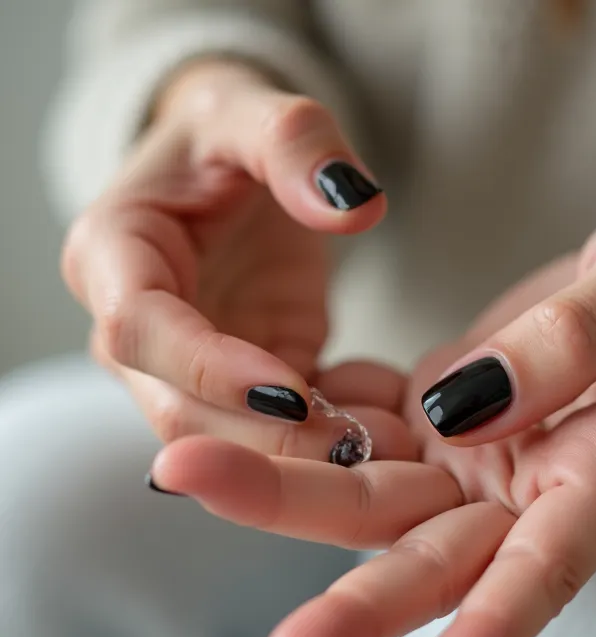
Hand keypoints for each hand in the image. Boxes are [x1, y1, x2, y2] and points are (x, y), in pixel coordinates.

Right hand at [61, 59, 409, 461]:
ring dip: (292, 457)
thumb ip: (297, 144)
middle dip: (260, 438)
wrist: (227, 174)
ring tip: (375, 453)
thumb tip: (354, 206)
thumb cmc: (225, 138)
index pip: (140, 329)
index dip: (209, 368)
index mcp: (112, 254)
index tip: (290, 391)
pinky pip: (268, 432)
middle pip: (177, 408)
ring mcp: (182, 366)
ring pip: (221, 440)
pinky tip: (373, 445)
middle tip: (352, 447)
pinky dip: (315, 445)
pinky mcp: (234, 385)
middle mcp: (132, 328)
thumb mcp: (254, 111)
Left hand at [147, 188, 595, 636]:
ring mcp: (487, 453)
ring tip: (191, 476)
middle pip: (433, 552)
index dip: (499, 628)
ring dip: (287, 493)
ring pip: (380, 495)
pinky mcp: (457, 415)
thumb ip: (573, 340)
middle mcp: (536, 485)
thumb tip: (462, 405)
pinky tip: (242, 414)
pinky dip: (312, 426)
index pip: (551, 565)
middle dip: (351, 600)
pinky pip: (373, 429)